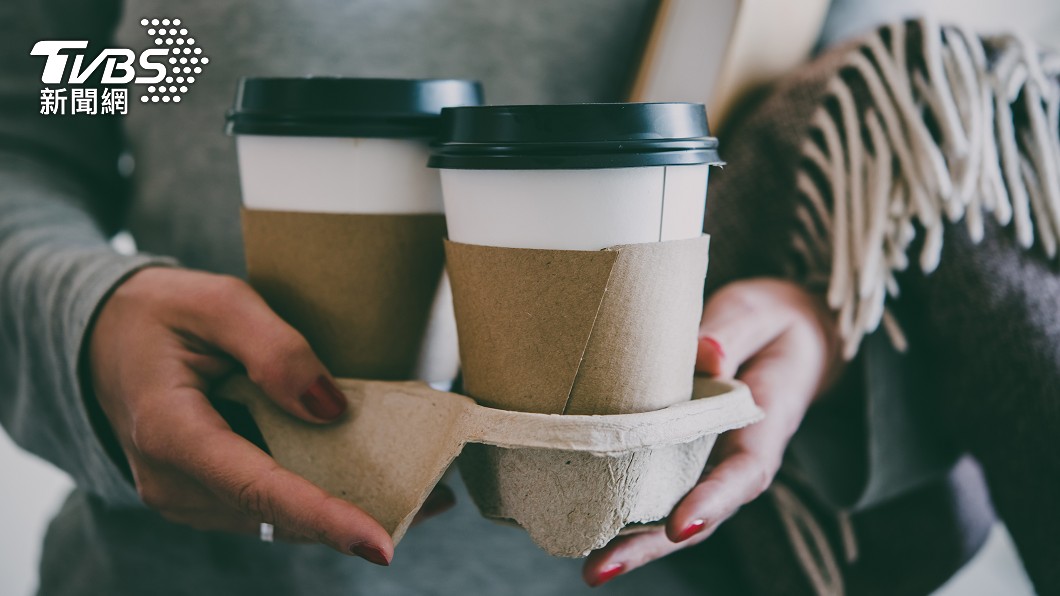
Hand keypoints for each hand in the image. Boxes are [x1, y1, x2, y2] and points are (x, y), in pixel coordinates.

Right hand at [89, 267, 451, 564]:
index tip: (380, 542)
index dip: (322, 517)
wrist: (103, 337)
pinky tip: (366, 474)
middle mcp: (173, 481)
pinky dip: (317, 494)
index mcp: (170, 431)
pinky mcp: (205, 495)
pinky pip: (268, 506)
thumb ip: (275, 350)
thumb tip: (332, 410)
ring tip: (418, 486)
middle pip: (276, 514)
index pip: (256, 488)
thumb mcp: (217, 302)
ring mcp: (187, 496)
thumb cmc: (158, 313)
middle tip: (434, 496)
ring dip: (342, 506)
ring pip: (277, 519)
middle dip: (354, 513)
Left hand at [582, 278, 842, 585]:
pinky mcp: (682, 450)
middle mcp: (737, 452)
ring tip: (589, 566)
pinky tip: (585, 520)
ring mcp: (709, 457)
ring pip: (673, 507)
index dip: (712, 502)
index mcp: (766, 420)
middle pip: (700, 511)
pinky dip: (625, 505)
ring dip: (634, 539)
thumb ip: (733, 331)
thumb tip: (706, 354)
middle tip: (600, 569)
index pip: (744, 471)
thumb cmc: (771, 321)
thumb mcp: (758, 312)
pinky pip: (656, 482)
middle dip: (652, 544)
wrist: (789, 332)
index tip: (679, 526)